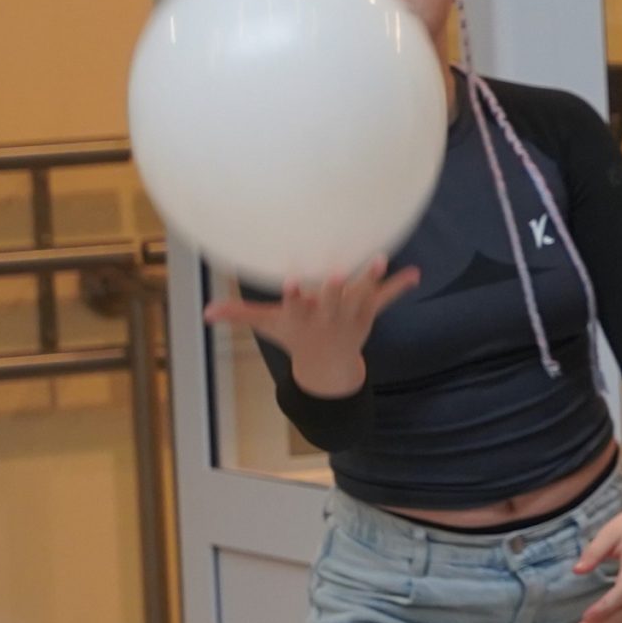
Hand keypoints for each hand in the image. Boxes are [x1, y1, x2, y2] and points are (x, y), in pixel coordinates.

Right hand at [201, 257, 419, 394]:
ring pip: (361, 296)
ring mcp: (351, 316)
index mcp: (302, 318)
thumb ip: (239, 316)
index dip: (294, 296)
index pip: (295, 307)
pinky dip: (399, 286)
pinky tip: (415, 273)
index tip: (292, 281)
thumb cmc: (293, 336)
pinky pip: (385, 298)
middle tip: (339, 272)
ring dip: (372, 279)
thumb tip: (205, 313)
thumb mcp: (267, 326)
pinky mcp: (368, 313)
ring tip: (381, 258)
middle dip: (336, 288)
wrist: (327, 364)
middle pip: (332, 302)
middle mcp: (328, 317)